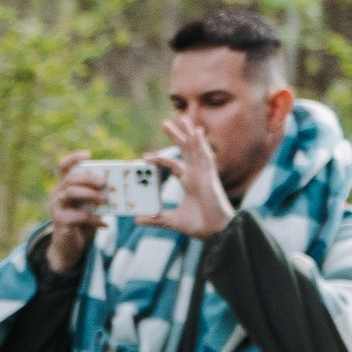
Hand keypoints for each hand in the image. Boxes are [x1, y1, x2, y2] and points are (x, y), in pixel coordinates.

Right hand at [44, 153, 107, 278]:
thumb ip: (98, 195)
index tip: (88, 154)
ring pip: (70, 193)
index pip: (64, 166)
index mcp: (65, 186)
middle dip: (88, 177)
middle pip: (70, 178)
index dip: (74, 158)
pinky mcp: (60, 222)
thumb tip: (120, 186)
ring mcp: (57, 208)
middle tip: (103, 182)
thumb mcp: (90, 205)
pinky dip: (92, 218)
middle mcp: (58, 194)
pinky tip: (104, 223)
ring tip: (104, 199)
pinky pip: (76, 216)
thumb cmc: (82, 222)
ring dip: (89, 194)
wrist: (69, 247)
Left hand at [154, 107, 235, 242]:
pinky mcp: (209, 177)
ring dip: (188, 133)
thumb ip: (155, 218)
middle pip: (185, 150)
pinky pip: (205, 157)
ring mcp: (204, 174)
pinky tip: (197, 132)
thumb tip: (137, 220)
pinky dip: (201, 144)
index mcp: (189, 182)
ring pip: (195, 149)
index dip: (159, 159)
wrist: (215, 232)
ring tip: (182, 118)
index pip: (173, 165)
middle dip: (176, 136)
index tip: (144, 157)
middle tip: (165, 122)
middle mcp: (197, 175)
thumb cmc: (199, 225)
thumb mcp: (170, 221)